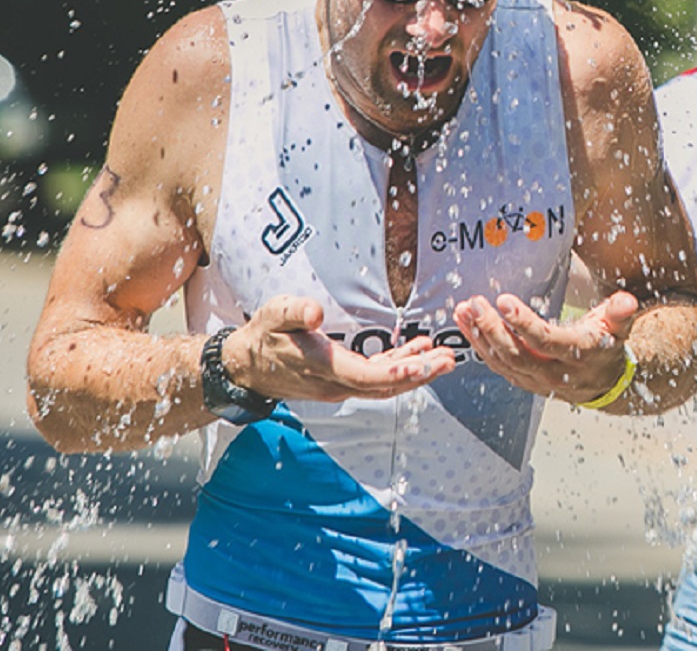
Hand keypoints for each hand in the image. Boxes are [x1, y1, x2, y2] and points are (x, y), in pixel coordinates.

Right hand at [228, 295, 457, 403]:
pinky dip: (399, 367)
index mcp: (321, 367)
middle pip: (383, 386)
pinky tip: (417, 351)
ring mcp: (339, 386)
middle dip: (419, 375)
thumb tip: (315, 312)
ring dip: (415, 372)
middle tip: (449, 361)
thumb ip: (295, 311)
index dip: (394, 372)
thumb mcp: (274, 314)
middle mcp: (334, 384)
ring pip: (384, 385)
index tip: (421, 365)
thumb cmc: (264, 335)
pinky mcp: (342, 381)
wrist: (247, 365)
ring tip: (444, 357)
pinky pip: (376, 378)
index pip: (364, 376)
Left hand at [452, 289, 638, 404]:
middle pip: (516, 354)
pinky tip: (467, 325)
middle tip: (475, 304)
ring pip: (502, 361)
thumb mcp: (619, 328)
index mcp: (577, 355)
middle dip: (492, 329)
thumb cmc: (606, 345)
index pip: (545, 341)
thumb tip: (627, 301)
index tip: (504, 301)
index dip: (523, 323)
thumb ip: (621, 313)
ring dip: (479, 336)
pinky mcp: (523, 380)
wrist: (604, 382)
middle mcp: (554, 372)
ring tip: (463, 311)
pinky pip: (497, 365)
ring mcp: (535, 380)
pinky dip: (479, 346)